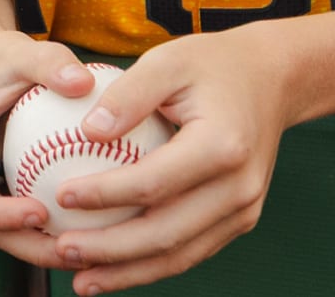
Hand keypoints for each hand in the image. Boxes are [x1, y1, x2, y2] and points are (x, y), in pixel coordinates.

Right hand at [0, 28, 91, 269]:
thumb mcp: (21, 51)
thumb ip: (49, 62)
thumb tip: (84, 83)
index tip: (38, 212)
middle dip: (24, 245)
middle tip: (69, 247)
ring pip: (2, 230)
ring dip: (39, 246)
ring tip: (85, 251)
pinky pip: (20, 216)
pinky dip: (49, 229)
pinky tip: (90, 231)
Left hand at [47, 31, 288, 293]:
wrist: (273, 80)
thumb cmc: (212, 65)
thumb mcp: (169, 59)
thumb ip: (128, 93)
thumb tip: (87, 131)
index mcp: (222, 145)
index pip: (153, 182)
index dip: (104, 195)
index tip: (60, 196)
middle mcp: (239, 186)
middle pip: (166, 232)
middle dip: (109, 250)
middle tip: (61, 250)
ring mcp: (244, 209)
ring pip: (180, 254)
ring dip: (128, 272)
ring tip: (82, 280)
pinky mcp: (241, 220)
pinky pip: (192, 250)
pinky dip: (152, 265)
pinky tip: (115, 270)